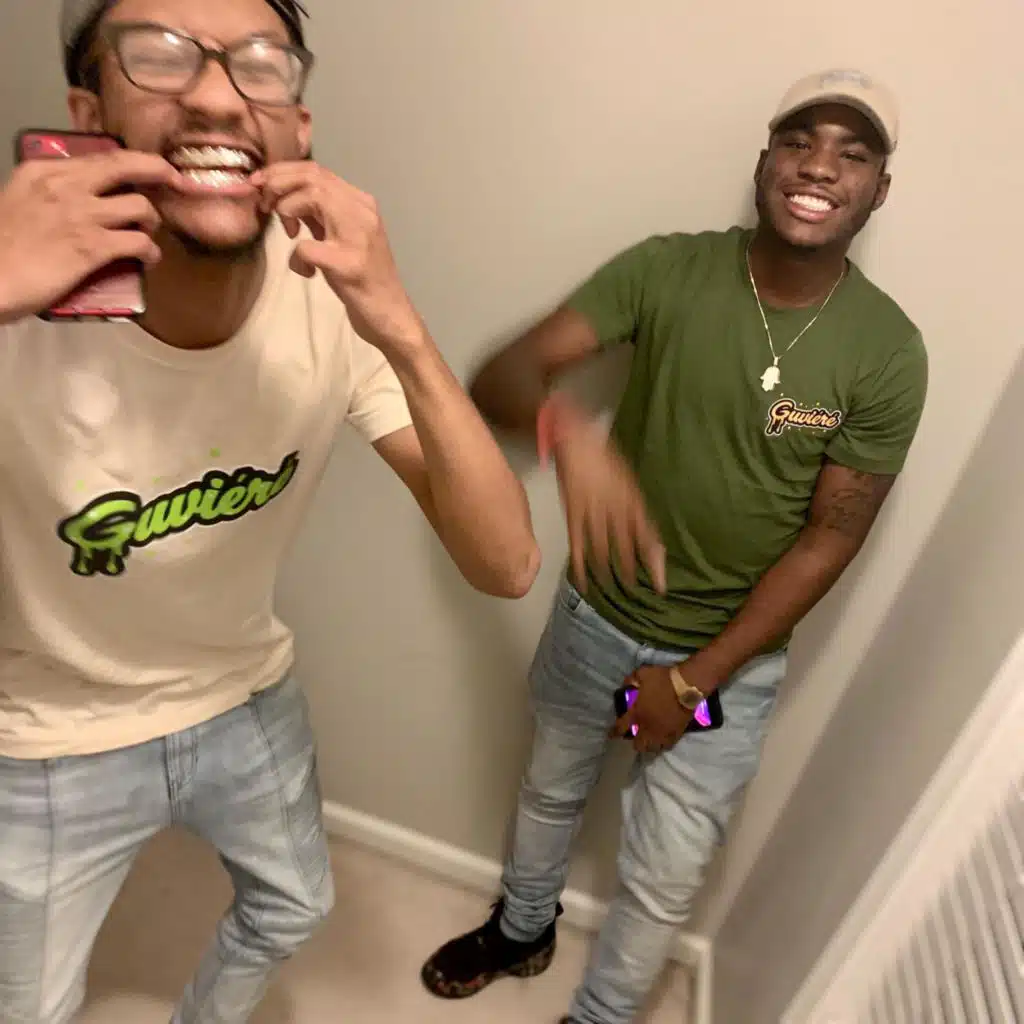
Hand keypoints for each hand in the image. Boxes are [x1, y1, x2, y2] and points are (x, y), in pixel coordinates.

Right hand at [0, 150, 177, 323]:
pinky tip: (150, 259)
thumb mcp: (21, 200)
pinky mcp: (92, 248)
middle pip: (126, 165)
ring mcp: (81, 216)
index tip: (152, 168)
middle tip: (177, 181)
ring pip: (140, 206)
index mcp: (44, 171)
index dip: (134, 161)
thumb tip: (79, 193)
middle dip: (159, 170)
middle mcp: (66, 186)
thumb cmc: (2, 244)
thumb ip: (51, 192)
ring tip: (149, 233)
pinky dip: (151, 251)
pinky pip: (139, 243)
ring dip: (153, 221)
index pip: (101, 157)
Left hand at [254, 162, 423, 356]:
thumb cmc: (363, 280)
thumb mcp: (340, 237)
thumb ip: (318, 215)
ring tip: (289, 233)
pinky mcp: (348, 264)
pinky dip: (296, 258)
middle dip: (277, 184)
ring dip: (286, 210)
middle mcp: (363, 212)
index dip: (281, 172)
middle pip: (311, 176)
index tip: (260, 186)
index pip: (316, 170)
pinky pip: (305, 247)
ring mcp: (358, 237)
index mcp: (361, 203)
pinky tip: (307, 272)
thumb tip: (282, 193)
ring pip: (311, 197)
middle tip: (263, 205)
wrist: (391, 315)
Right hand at [542, 395, 665, 594]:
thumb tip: (648, 533)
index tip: (660, 584)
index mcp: (632, 501)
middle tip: (637, 592)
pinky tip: (583, 583)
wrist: (576, 439)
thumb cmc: (605, 456)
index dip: (654, 562)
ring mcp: (592, 514)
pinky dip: (580, 566)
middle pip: (625, 549)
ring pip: (602, 551)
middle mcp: (615, 511)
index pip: (647, 538)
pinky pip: (577, 546)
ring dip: (608, 573)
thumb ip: (637, 506)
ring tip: (613, 589)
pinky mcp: (573, 516)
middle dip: (632, 572)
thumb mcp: (629, 480)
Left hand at [613, 665, 691, 753]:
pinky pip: (667, 745)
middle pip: (638, 744)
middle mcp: (648, 726)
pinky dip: (663, 744)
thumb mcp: (642, 674)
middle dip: (635, 742)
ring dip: (649, 745)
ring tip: (649, 742)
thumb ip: (631, 680)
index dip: (614, 732)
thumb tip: (625, 684)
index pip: (621, 727)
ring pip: (653, 748)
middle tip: (636, 737)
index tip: (611, 735)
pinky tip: (662, 742)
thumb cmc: (663, 679)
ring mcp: (662, 732)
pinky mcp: (676, 733)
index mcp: (637, 713)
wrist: (686, 685)